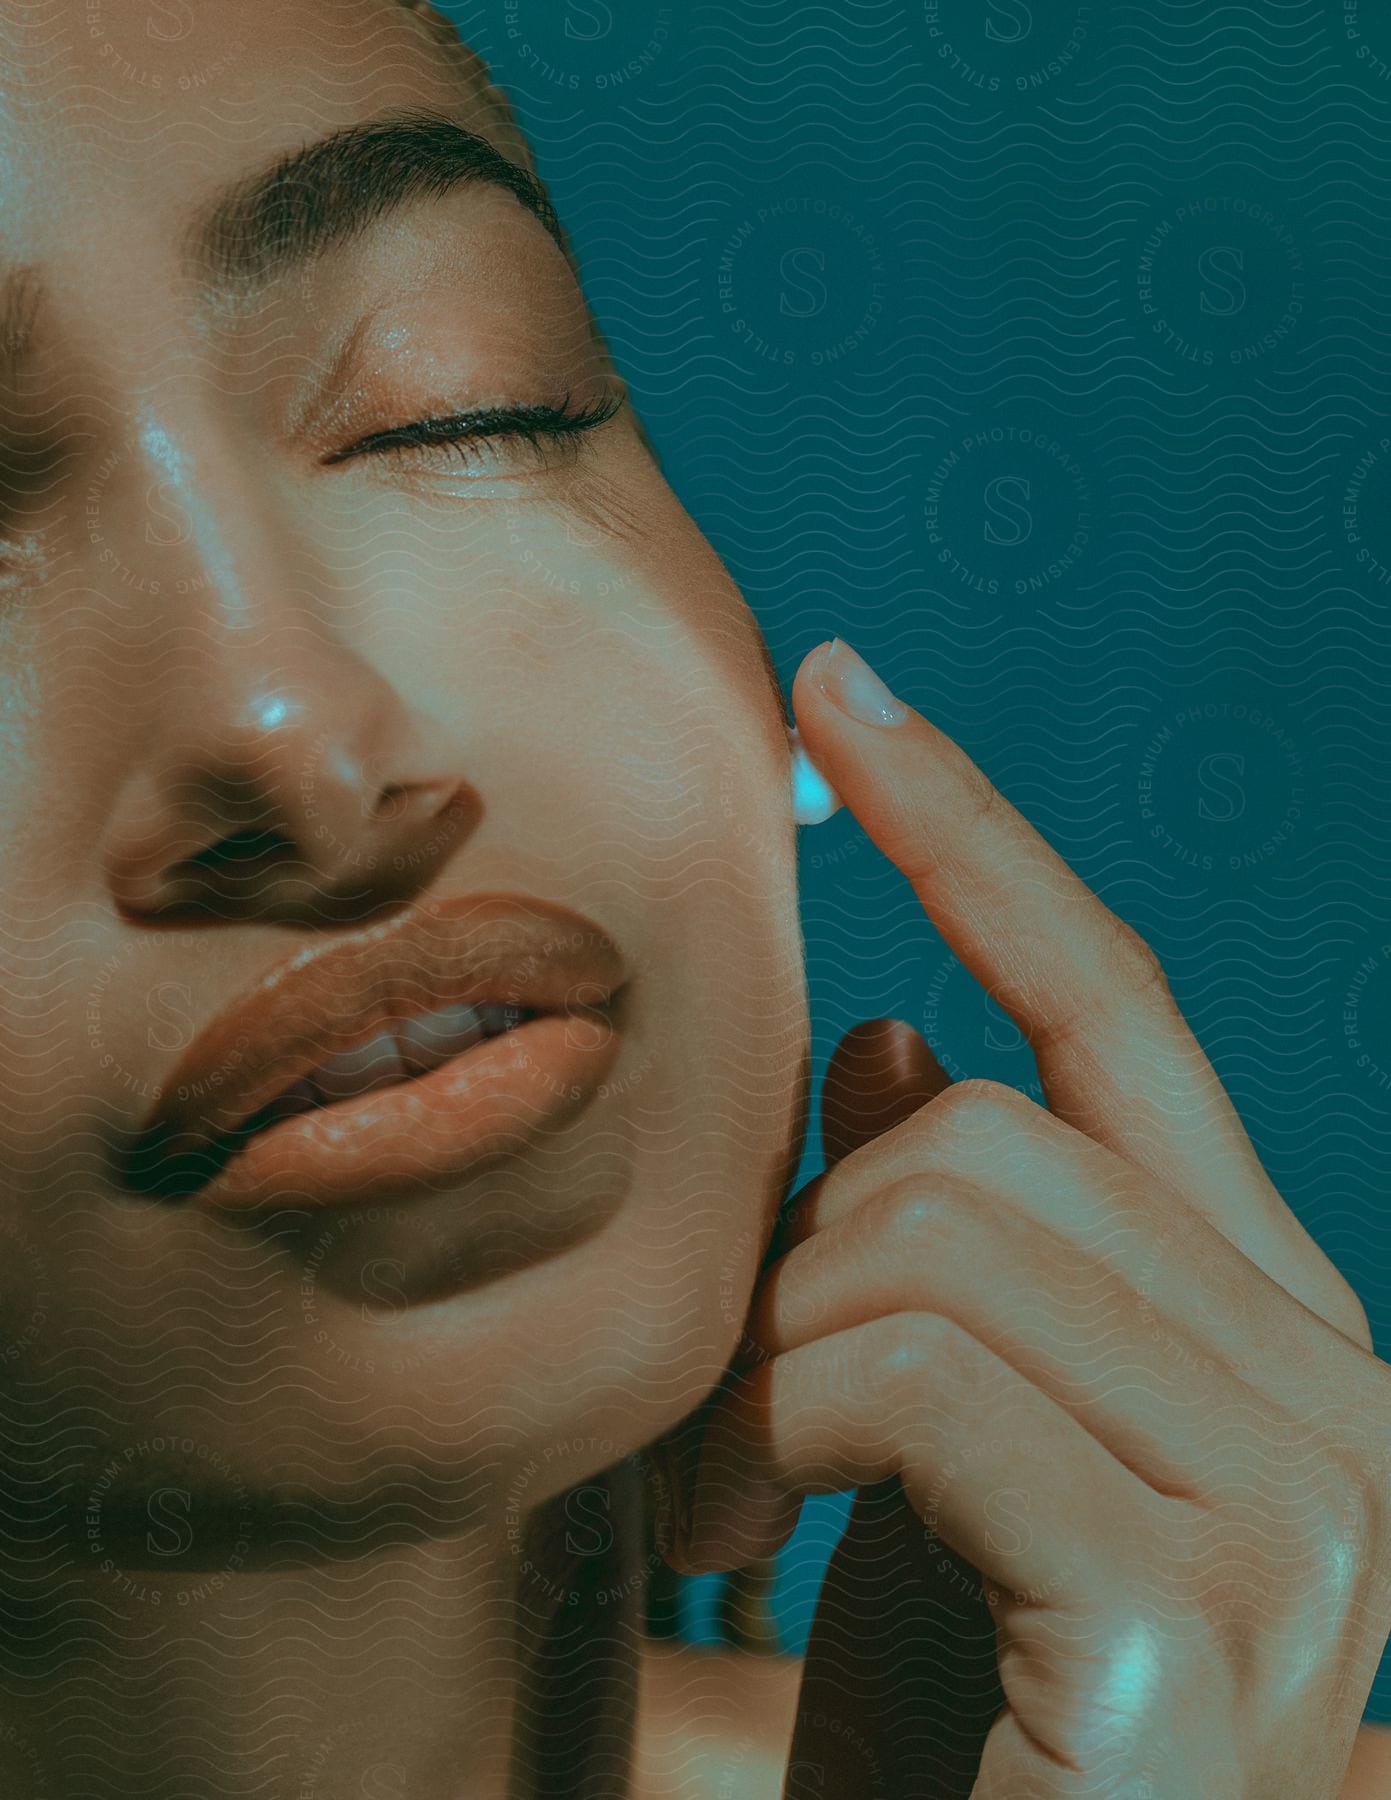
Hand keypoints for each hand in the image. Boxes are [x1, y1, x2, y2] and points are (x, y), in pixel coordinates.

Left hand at [668, 639, 1390, 1797]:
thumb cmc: (953, 1734)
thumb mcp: (922, 1459)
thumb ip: (939, 1251)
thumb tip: (893, 1042)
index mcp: (1267, 1327)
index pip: (1120, 1010)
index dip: (975, 834)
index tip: (839, 689)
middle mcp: (1339, 1386)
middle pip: (983, 1129)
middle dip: (797, 1248)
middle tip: (724, 1415)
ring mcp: (1305, 1497)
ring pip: (941, 1222)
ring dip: (767, 1356)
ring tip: (726, 1498)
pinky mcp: (1208, 1606)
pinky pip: (919, 1368)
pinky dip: (779, 1433)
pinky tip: (742, 1549)